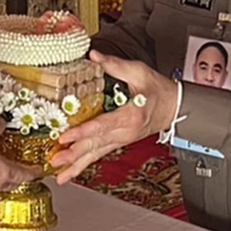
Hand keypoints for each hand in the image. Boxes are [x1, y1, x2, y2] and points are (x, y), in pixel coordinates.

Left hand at [51, 51, 175, 184]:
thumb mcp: (139, 72)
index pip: (102, 126)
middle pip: (96, 145)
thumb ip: (115, 65)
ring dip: (77, 165)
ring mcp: (121, 139)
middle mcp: (124, 132)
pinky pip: (99, 155)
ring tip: (60, 174)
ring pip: (96, 154)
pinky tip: (71, 171)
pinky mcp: (119, 142)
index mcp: (129, 115)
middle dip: (74, 154)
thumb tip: (94, 56)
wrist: (175, 107)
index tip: (65, 136)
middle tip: (55, 160)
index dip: (82, 132)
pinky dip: (84, 164)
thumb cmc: (159, 90)